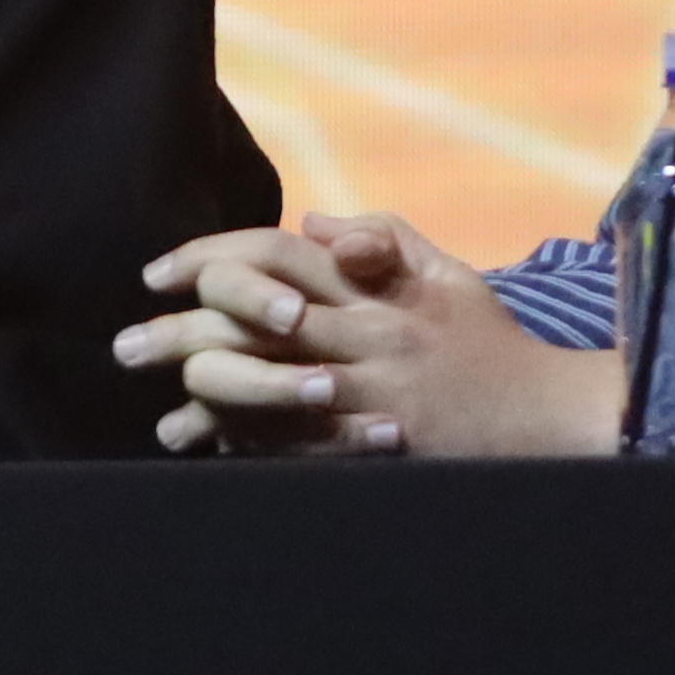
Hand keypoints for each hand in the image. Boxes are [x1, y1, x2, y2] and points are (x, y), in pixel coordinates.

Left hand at [112, 211, 614, 459]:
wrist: (550, 419)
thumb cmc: (492, 345)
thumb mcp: (450, 276)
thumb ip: (382, 238)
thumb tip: (309, 221)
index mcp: (376, 289)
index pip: (276, 253)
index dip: (210, 255)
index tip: (160, 273)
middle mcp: (364, 338)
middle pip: (250, 321)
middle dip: (178, 331)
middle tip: (125, 347)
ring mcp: (365, 399)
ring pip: (261, 388)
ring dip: (201, 399)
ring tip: (159, 416)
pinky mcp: (371, 451)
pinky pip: (292, 448)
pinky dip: (246, 447)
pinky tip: (211, 454)